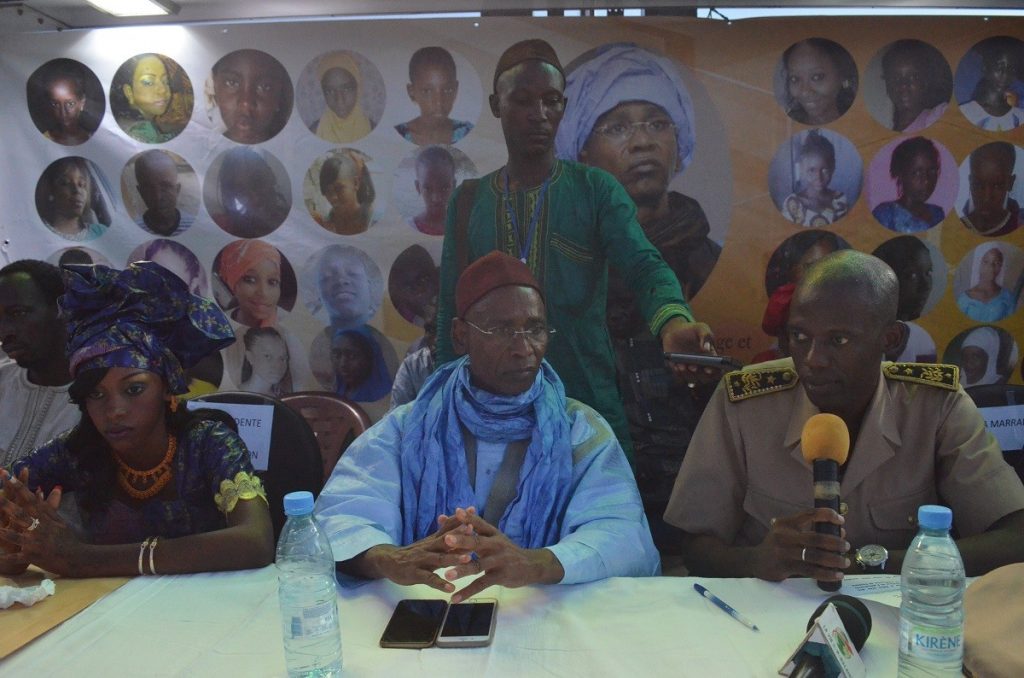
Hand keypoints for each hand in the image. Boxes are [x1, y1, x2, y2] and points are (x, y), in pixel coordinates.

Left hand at [0, 470, 75, 575]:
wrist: (77, 557)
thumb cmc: (67, 539)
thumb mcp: (60, 521)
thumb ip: (50, 506)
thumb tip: (49, 488)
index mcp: (45, 518)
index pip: (30, 499)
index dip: (20, 488)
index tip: (10, 477)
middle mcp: (39, 528)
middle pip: (20, 514)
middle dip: (6, 504)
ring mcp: (35, 542)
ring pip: (15, 535)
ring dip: (3, 531)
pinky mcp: (33, 556)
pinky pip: (16, 558)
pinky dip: (6, 558)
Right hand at [365, 511, 474, 592]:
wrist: (389, 561)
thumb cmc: (415, 553)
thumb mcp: (429, 543)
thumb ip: (445, 535)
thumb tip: (465, 525)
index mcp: (433, 540)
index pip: (447, 526)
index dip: (459, 519)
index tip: (472, 511)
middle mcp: (428, 548)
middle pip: (444, 540)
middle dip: (458, 535)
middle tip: (472, 531)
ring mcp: (421, 560)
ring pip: (439, 559)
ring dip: (453, 558)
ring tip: (468, 559)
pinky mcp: (415, 574)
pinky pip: (429, 579)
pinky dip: (440, 583)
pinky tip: (450, 588)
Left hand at [441, 508, 563, 602]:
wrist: (531, 565)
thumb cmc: (506, 550)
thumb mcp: (494, 537)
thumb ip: (475, 528)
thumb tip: (455, 512)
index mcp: (492, 533)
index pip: (480, 523)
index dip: (468, 518)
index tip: (455, 513)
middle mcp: (496, 545)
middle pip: (477, 542)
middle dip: (462, 540)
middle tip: (446, 539)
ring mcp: (498, 561)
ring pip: (478, 566)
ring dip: (462, 570)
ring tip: (447, 574)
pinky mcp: (500, 576)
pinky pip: (481, 584)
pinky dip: (467, 592)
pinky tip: (455, 599)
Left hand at [659, 318, 718, 382]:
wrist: (675, 331)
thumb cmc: (692, 330)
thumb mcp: (701, 328)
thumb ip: (706, 336)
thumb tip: (706, 348)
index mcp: (711, 358)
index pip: (717, 371)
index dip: (715, 373)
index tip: (709, 369)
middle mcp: (702, 367)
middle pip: (705, 379)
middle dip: (700, 375)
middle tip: (694, 367)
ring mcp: (690, 370)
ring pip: (692, 380)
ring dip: (688, 375)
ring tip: (683, 366)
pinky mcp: (679, 370)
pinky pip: (680, 377)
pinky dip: (679, 374)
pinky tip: (677, 366)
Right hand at [752, 508, 849, 582]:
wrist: (756, 561)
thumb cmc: (777, 544)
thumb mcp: (786, 531)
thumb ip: (808, 529)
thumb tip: (839, 533)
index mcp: (786, 523)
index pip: (809, 514)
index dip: (827, 516)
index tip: (841, 520)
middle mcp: (785, 535)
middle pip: (816, 538)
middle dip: (835, 542)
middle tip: (846, 546)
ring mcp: (785, 552)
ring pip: (815, 556)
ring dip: (834, 559)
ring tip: (845, 562)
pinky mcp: (786, 567)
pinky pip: (811, 571)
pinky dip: (826, 573)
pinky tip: (837, 575)